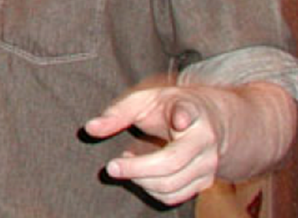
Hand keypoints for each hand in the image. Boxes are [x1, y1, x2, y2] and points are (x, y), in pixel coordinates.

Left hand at [84, 87, 224, 205]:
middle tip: (110, 166)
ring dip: (140, 180)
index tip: (179, 120)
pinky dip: (151, 190)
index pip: (188, 113)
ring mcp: (207, 164)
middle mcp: (205, 140)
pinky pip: (174, 197)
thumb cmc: (167, 108)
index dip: (184, 117)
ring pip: (171, 185)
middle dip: (137, 168)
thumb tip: (89, 128)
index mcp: (191, 111)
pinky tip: (140, 175)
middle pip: (171, 162)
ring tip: (126, 164)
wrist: (206, 121)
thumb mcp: (143, 101)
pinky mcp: (204, 182)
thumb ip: (117, 113)